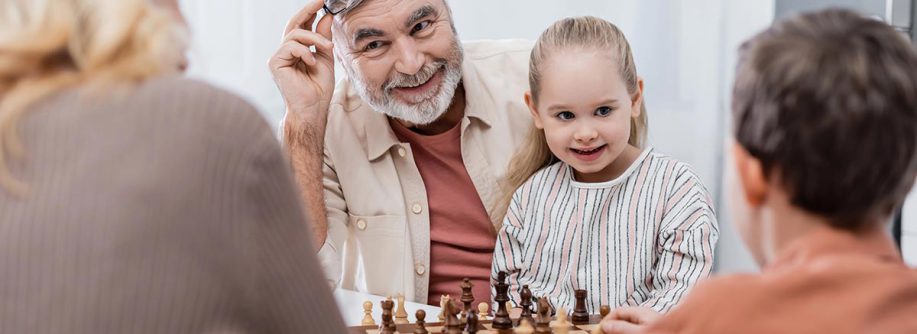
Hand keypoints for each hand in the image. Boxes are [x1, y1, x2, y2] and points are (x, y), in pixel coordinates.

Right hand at [268, 0, 335, 123]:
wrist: (313, 108)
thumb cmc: (318, 88)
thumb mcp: (326, 57)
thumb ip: (323, 38)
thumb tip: (327, 17)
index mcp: (297, 50)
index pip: (302, 26)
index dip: (310, 12)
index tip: (322, 2)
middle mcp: (286, 51)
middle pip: (293, 24)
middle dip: (307, 11)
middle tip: (320, 2)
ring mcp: (279, 56)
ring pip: (295, 34)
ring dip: (315, 38)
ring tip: (327, 47)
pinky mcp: (275, 62)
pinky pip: (290, 46)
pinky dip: (305, 52)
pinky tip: (312, 62)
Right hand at [600, 306, 660, 333]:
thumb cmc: (660, 333)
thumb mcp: (637, 332)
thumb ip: (621, 328)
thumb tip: (606, 325)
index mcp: (641, 312)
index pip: (618, 311)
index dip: (607, 320)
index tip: (599, 329)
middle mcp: (644, 316)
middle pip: (622, 318)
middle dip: (612, 326)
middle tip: (604, 333)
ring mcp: (648, 323)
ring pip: (628, 324)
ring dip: (618, 330)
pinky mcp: (650, 328)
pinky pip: (635, 329)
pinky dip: (626, 331)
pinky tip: (624, 333)